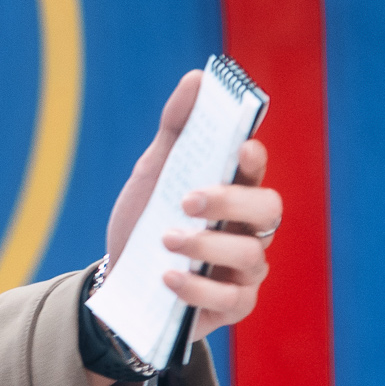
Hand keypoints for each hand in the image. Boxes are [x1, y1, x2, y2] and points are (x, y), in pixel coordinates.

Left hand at [90, 71, 280, 385]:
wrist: (116, 284)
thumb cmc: (144, 224)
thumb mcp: (151, 176)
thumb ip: (175, 130)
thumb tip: (196, 78)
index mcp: (233, 193)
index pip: (256, 172)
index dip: (253, 160)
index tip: (238, 149)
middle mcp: (248, 230)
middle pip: (267, 210)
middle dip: (230, 202)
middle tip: (188, 200)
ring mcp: (244, 270)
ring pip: (251, 254)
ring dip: (205, 245)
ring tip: (165, 240)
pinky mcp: (232, 306)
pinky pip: (232, 298)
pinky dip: (197, 288)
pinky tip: (167, 278)